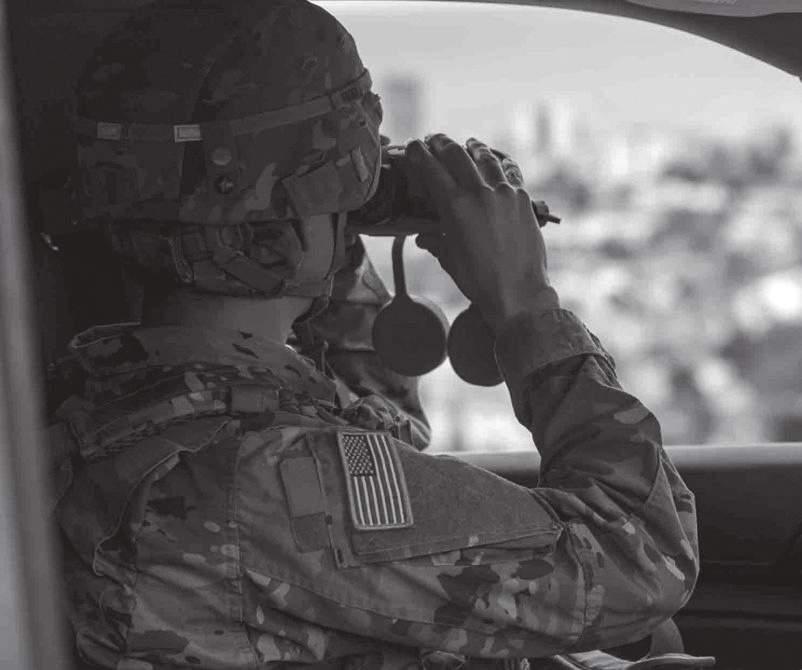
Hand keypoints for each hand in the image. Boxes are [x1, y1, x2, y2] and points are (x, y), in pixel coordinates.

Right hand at [409, 134, 553, 332]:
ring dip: (473, 148)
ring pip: (486, 158)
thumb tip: (423, 237)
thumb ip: (435, 241)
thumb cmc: (479, 281)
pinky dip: (500, 164)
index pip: (431, 168)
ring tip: (469, 144)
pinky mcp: (523, 199)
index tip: (414, 146)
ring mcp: (504, 193)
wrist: (518, 293)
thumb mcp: (449, 259)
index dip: (419, 153)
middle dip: (442, 143)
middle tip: (434, 139)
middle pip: (456, 154)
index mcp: (454, 206)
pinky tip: (497, 163)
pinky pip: (510, 172)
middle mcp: (479, 193)